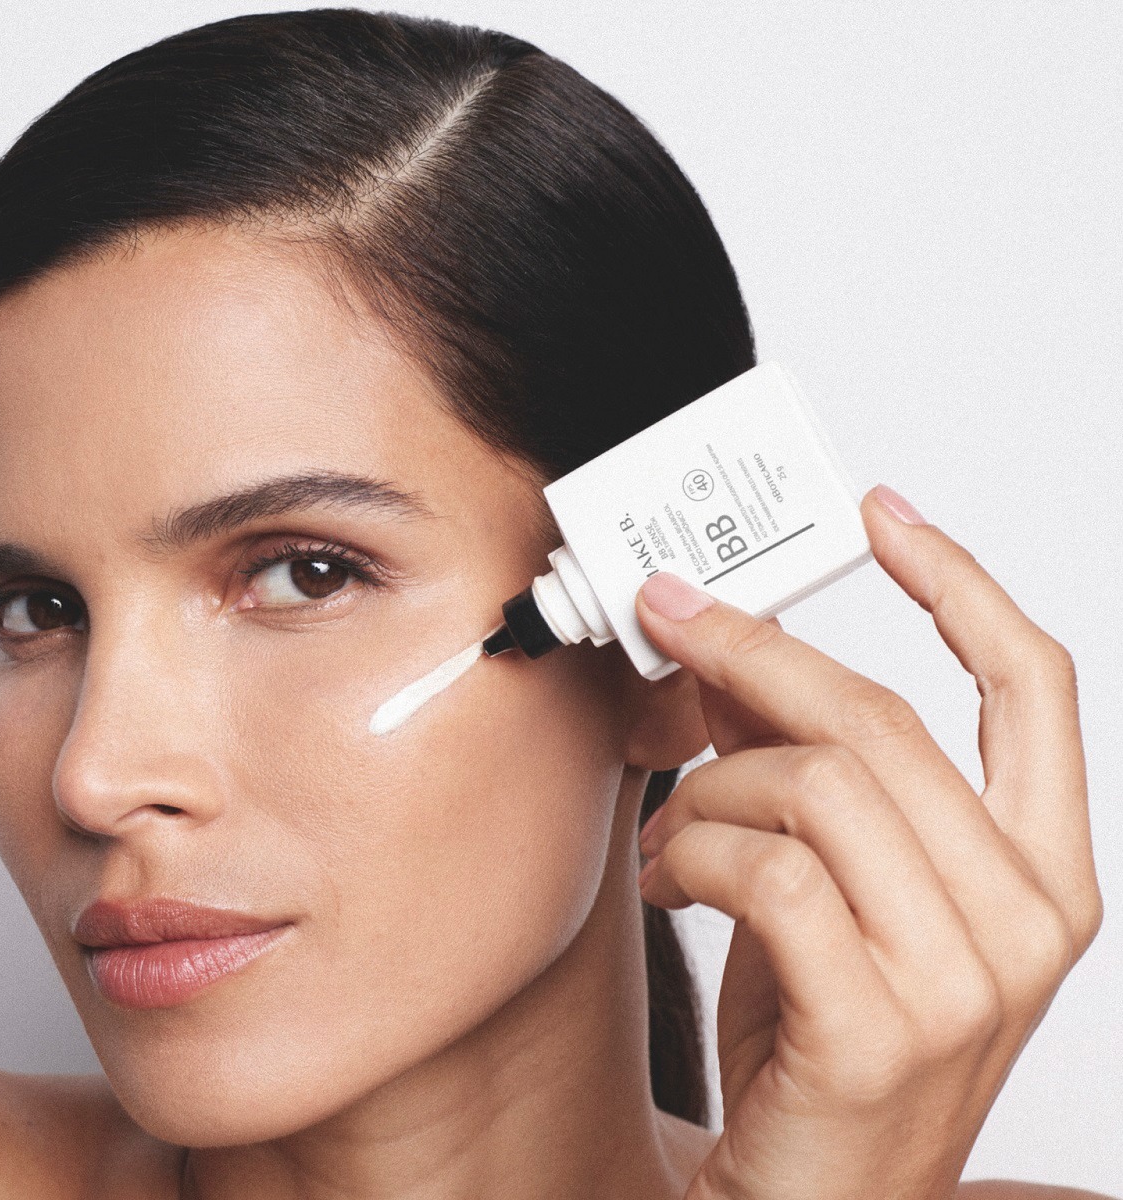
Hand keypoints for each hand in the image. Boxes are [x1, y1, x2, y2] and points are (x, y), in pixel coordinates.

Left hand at [632, 484, 1101, 1199]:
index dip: (962, 584)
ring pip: (810, 785)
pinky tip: (676, 880)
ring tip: (676, 833)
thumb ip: (803, 765)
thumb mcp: (826, 879)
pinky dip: (697, 853)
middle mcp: (1028, 920)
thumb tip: (741, 644)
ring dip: (707, 791)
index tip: (883, 514)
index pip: (1035, 689)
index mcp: (1040, 874)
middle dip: (751, 653)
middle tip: (671, 615)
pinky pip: (768, 868)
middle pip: (879, 719)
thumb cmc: (816, 1041)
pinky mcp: (882, 1025)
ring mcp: (966, 978)